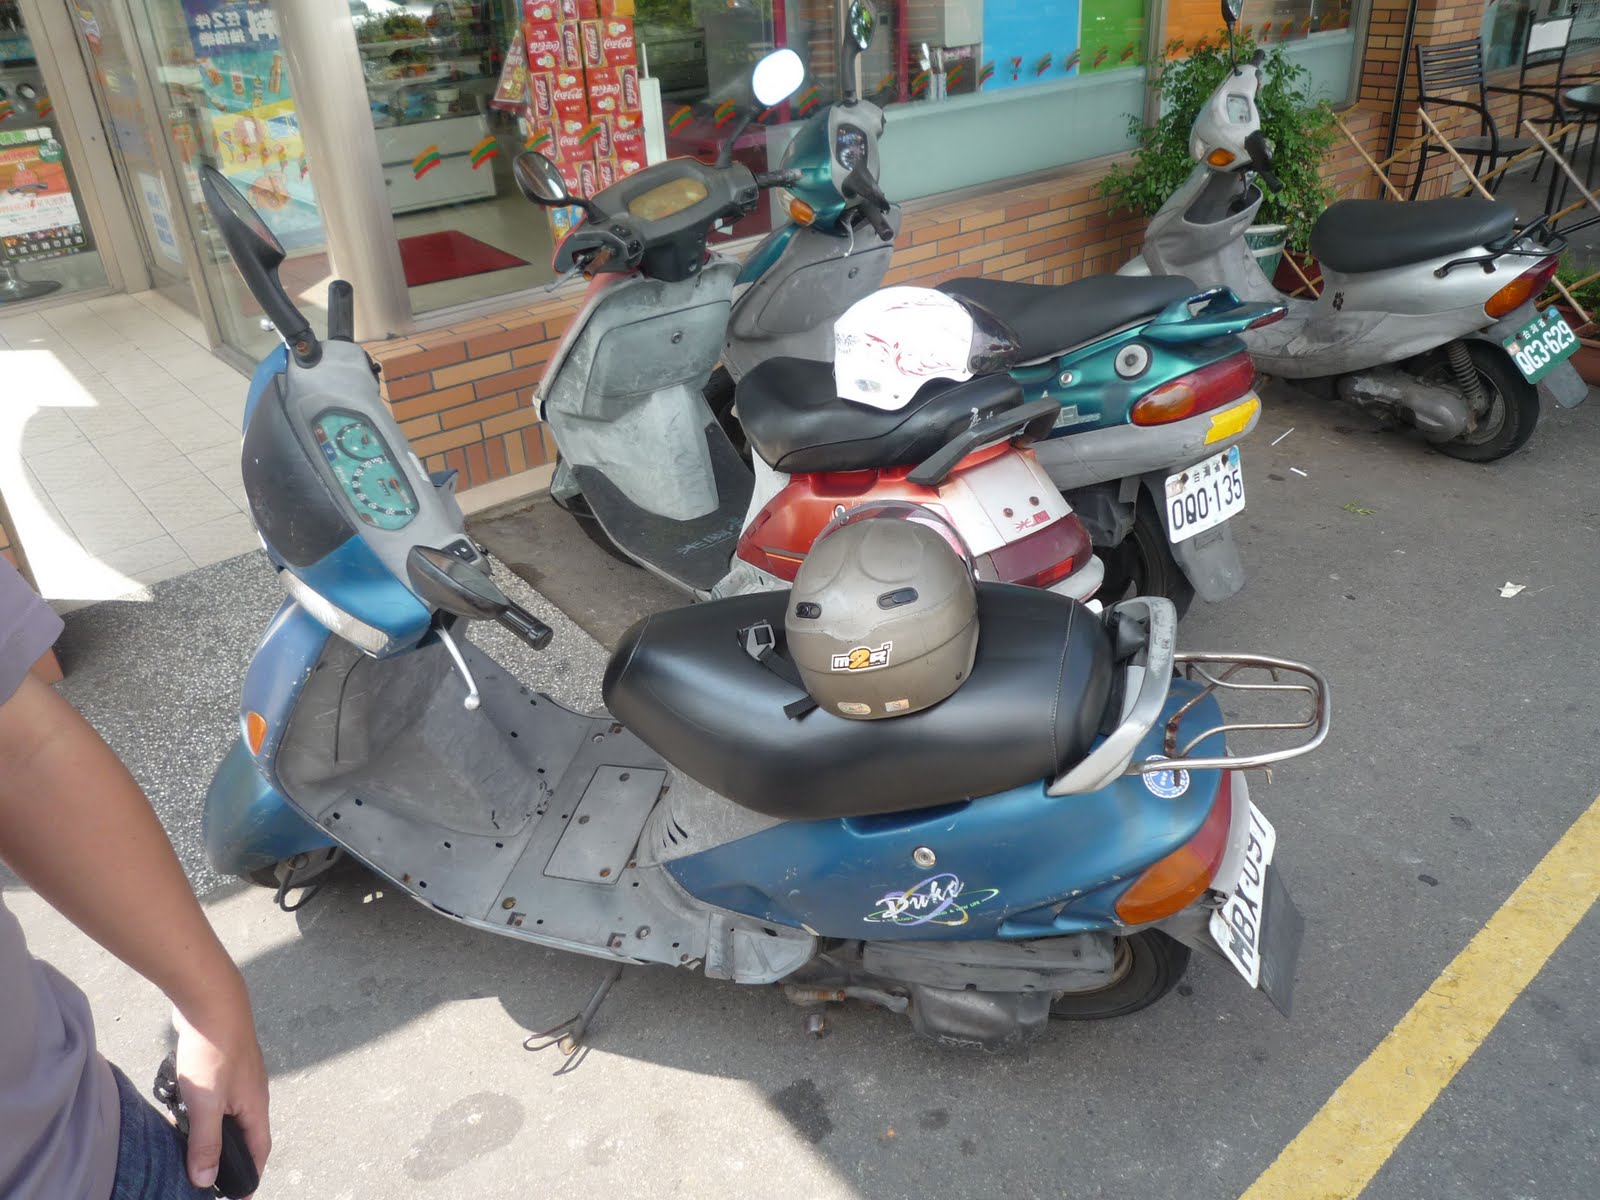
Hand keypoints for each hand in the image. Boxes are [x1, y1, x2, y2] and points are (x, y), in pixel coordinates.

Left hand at [173, 982, 270, 1194]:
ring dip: (218, 1131)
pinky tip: (186, 1108)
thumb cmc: (213, 1050)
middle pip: (247, 1131)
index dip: (250, 1174)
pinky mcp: (224, 1060)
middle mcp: (253, 1091)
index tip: (240, 1196)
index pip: (259, 1150)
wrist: (211, 999)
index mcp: (255, 1105)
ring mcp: (239, 1074)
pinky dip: (207, 1109)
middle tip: (212, 1176)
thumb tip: (206, 1180)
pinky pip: (218, 1094)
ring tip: (196, 1147)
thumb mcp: (206, 1103)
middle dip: (233, 1155)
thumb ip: (206, 1142)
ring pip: (231, 1111)